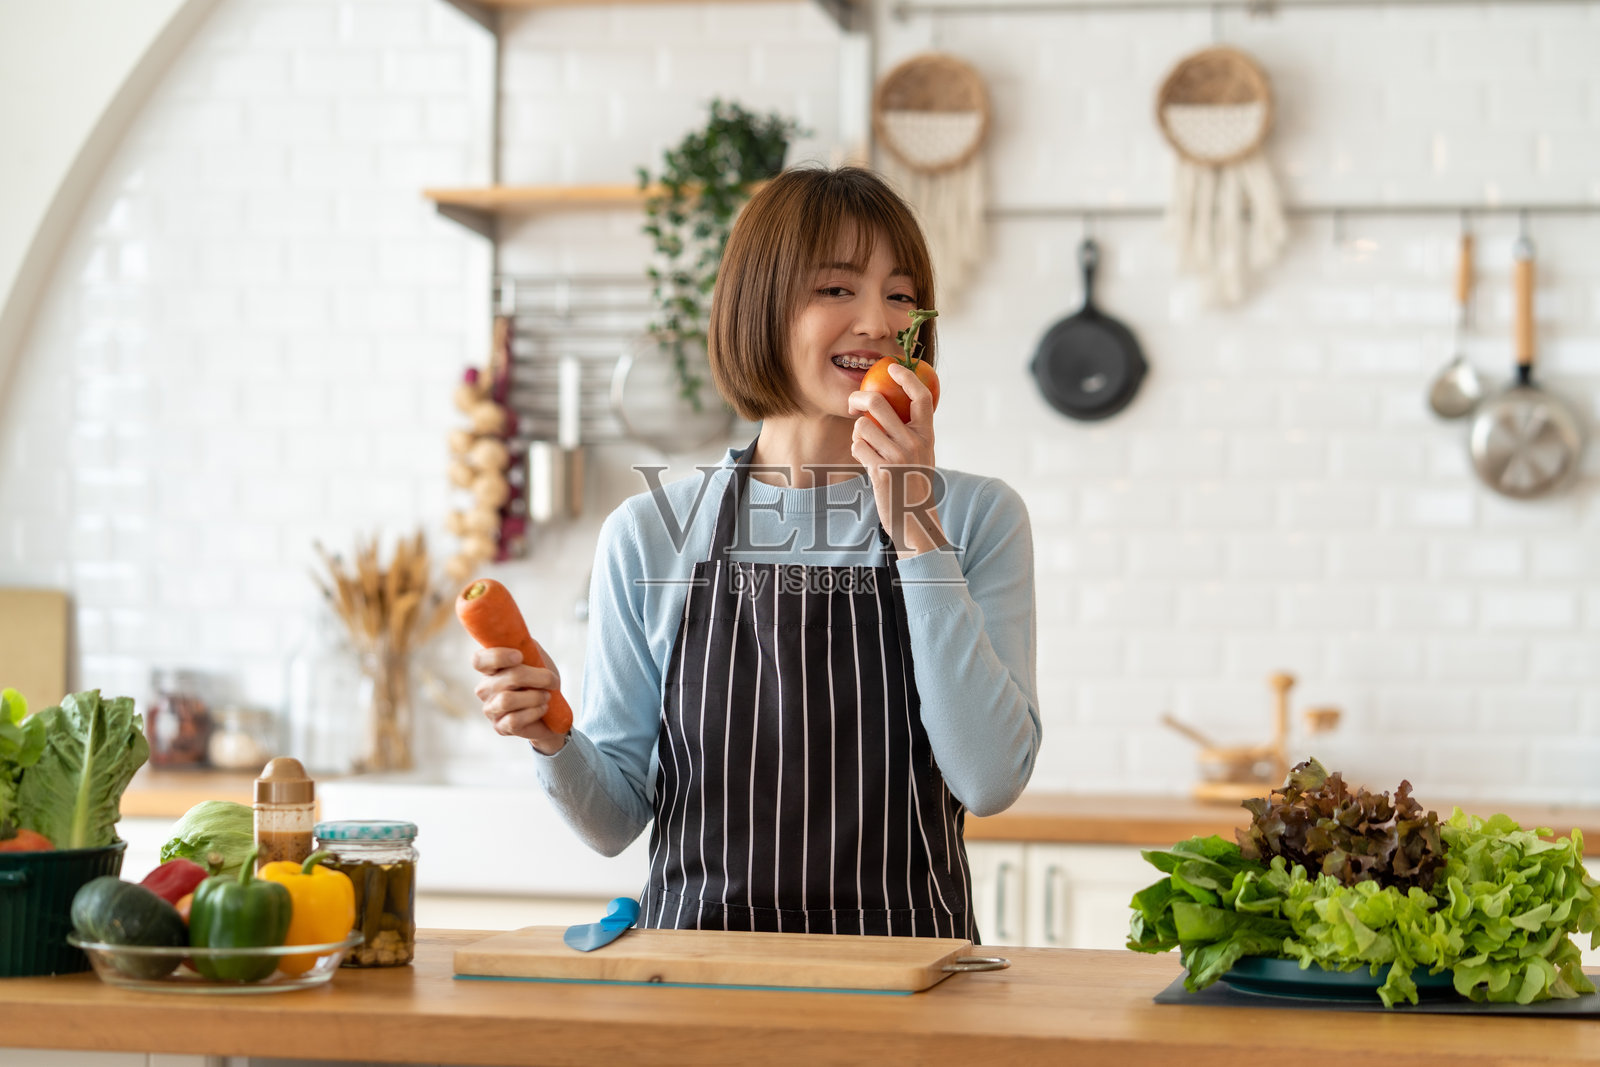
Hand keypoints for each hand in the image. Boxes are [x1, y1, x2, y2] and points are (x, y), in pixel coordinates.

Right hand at [471, 646, 566, 754]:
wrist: (552, 713)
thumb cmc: (541, 683)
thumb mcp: (537, 660)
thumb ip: (527, 647)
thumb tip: (520, 640)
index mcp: (491, 669)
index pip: (479, 660)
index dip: (497, 657)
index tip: (519, 656)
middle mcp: (485, 689)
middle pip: (506, 678)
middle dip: (536, 677)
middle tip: (552, 680)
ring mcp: (490, 709)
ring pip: (508, 700)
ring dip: (535, 696)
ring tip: (546, 696)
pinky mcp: (500, 727)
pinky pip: (514, 719)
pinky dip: (534, 712)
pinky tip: (543, 709)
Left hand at [848, 362, 947, 557]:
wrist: (914, 519)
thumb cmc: (914, 484)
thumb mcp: (923, 455)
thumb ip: (912, 432)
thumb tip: (893, 406)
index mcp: (928, 435)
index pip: (921, 397)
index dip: (907, 378)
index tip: (892, 367)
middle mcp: (915, 442)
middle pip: (880, 404)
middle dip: (859, 399)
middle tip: (853, 403)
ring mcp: (898, 456)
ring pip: (863, 427)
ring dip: (859, 435)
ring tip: (867, 447)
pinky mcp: (881, 470)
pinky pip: (858, 447)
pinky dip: (858, 451)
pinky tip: (867, 461)